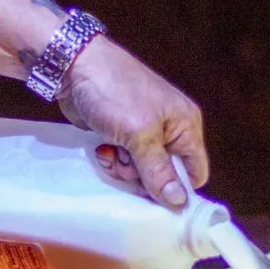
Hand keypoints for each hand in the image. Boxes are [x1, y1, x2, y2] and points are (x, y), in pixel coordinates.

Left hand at [57, 35, 208, 207]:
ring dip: (122, 167)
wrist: (74, 66)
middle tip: (123, 162)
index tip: (153, 197)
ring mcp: (144, 131)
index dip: (178, 189)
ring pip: (140, 171)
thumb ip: (158, 170)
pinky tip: (100, 147)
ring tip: (109, 150)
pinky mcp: (122, 133)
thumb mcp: (139, 135)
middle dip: (142, 177)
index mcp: (185, 125)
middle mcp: (169, 130)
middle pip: (165, 175)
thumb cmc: (113, 92)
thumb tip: (179, 202)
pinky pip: (122, 160)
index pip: (195, 172)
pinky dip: (111, 157)